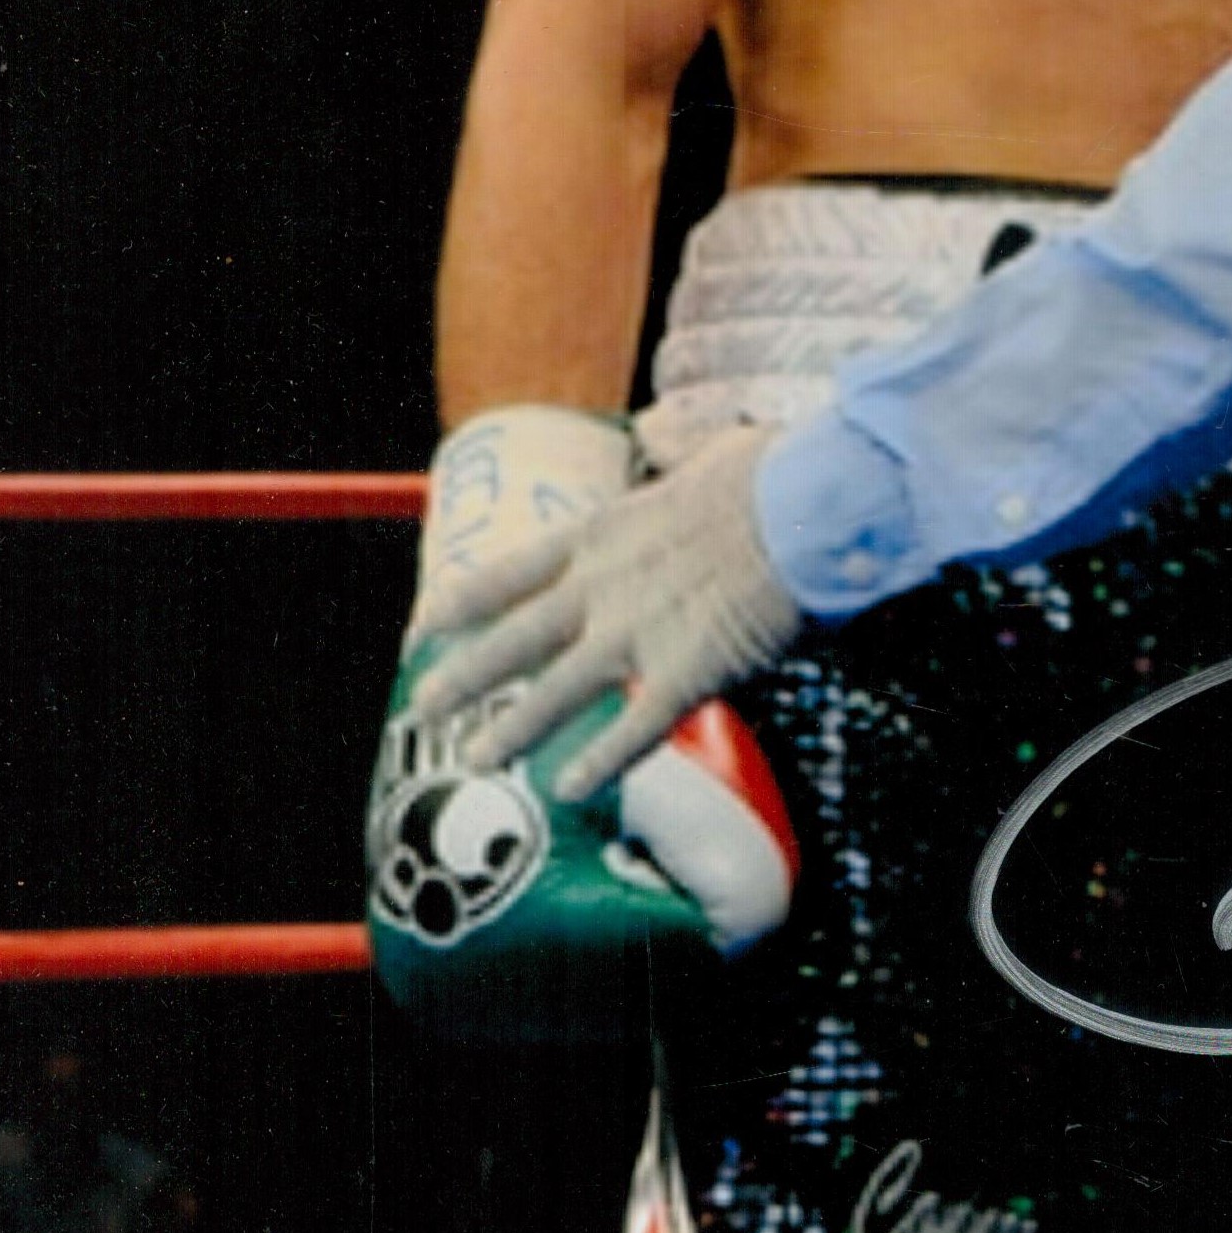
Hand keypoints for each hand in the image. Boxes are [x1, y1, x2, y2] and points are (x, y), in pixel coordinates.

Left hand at [410, 426, 801, 797]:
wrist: (808, 505)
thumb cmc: (771, 475)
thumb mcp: (703, 459)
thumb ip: (680, 468)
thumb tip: (686, 442)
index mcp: (602, 532)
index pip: (509, 572)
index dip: (459, 603)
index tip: (423, 625)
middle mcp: (603, 586)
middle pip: (513, 639)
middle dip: (464, 677)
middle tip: (424, 706)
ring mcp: (638, 632)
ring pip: (554, 692)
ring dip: (511, 730)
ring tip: (477, 760)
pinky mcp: (686, 671)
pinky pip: (633, 729)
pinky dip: (601, 762)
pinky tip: (572, 791)